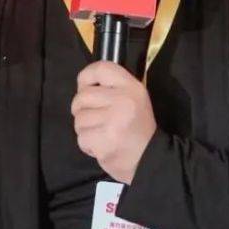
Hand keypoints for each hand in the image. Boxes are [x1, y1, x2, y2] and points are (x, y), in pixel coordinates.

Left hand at [71, 59, 156, 184]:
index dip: (86, 77)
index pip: (101, 68)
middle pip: (82, 97)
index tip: (84, 87)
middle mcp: (122, 100)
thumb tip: (84, 85)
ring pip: (79, 119)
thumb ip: (113, 89)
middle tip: (94, 119)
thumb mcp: (135, 100)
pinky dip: (87, 145)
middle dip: (82, 110)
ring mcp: (112, 121)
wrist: (149, 159)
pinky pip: (81, 137)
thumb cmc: (138, 129)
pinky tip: (101, 146)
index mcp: (131, 87)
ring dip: (85, 129)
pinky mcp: (104, 141)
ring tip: (101, 135)